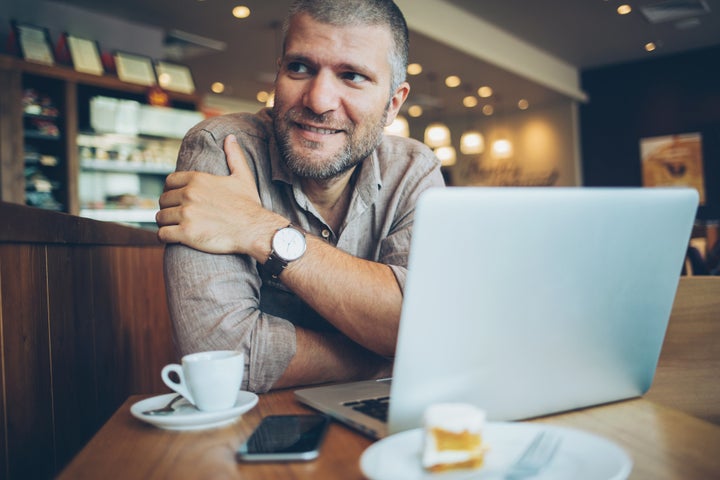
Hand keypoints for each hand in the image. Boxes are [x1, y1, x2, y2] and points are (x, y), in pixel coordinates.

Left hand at [156, 135, 280, 255]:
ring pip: (161, 217)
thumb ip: (234, 156)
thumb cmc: (249, 205)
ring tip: (174, 227)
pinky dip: (165, 237)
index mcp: (197, 179)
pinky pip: (163, 234)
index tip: (177, 199)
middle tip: (177, 216)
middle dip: (168, 208)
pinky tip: (173, 237)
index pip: (169, 182)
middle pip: (163, 200)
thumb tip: (231, 137)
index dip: (171, 191)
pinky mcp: (186, 233)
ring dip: (166, 223)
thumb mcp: (243, 177)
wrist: (254, 230)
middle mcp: (189, 194)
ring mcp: (186, 214)